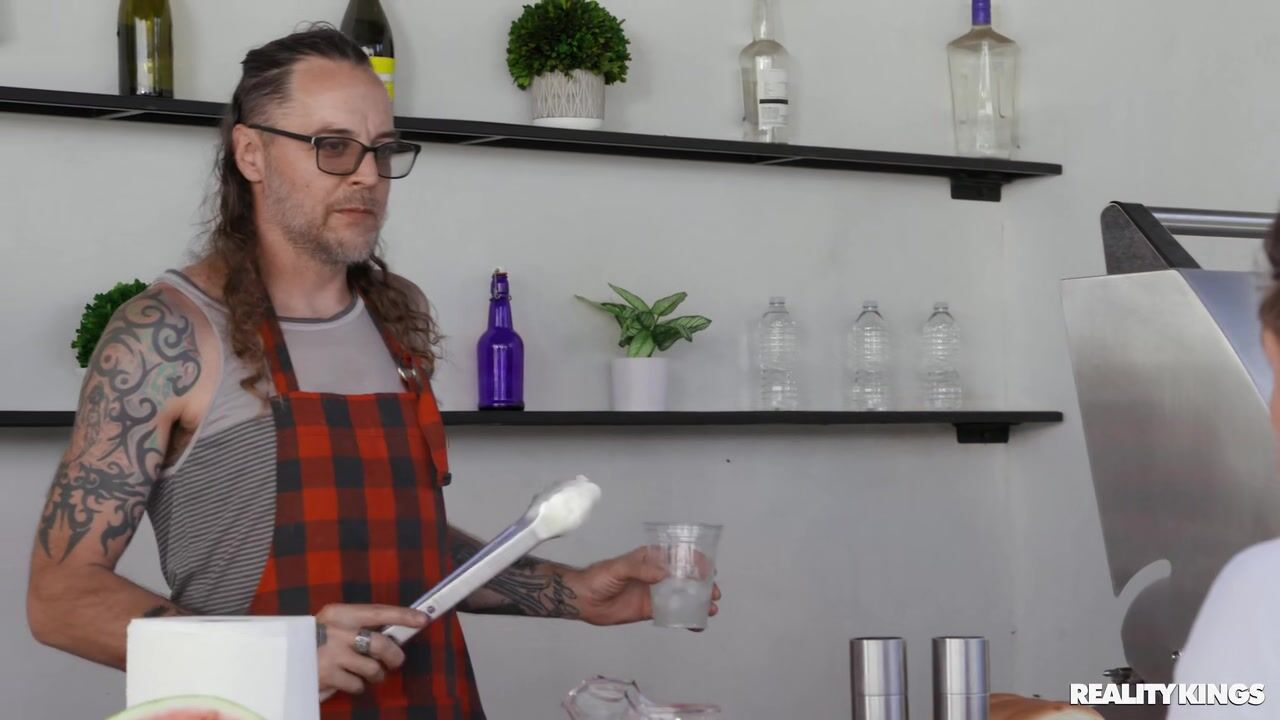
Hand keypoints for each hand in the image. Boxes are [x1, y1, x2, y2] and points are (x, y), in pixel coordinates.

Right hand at [314, 604, 427, 697]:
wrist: (280, 659)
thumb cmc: (313, 641)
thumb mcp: (332, 625)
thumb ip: (358, 626)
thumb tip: (392, 633)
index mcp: (340, 613)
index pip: (379, 611)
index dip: (403, 616)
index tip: (422, 619)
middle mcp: (338, 631)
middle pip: (381, 644)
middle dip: (394, 656)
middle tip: (395, 661)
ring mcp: (333, 654)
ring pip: (373, 668)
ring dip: (375, 675)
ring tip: (368, 674)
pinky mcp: (328, 676)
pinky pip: (358, 685)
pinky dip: (357, 686)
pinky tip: (347, 681)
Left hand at [566, 547, 720, 627]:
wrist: (583, 599)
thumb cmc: (599, 577)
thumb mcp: (618, 568)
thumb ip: (640, 569)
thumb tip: (663, 574)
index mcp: (651, 558)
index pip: (678, 556)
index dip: (695, 561)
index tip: (707, 570)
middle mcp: (657, 574)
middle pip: (686, 577)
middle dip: (703, 583)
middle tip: (714, 593)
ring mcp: (655, 593)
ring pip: (683, 596)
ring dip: (700, 601)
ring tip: (712, 609)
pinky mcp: (651, 610)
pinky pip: (673, 614)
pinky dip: (687, 620)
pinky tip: (698, 625)